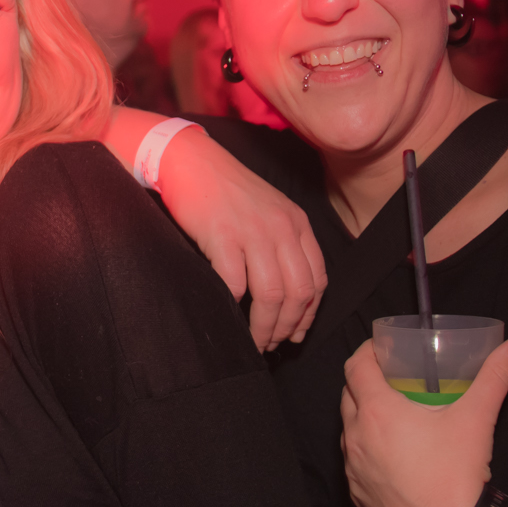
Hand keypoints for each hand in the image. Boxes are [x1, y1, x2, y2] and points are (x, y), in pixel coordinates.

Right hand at [150, 128, 325, 348]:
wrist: (190, 161)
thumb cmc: (224, 191)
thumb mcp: (268, 211)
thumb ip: (281, 243)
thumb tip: (284, 294)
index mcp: (297, 223)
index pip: (318, 279)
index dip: (309, 314)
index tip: (296, 333)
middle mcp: (282, 228)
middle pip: (299, 293)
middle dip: (287, 327)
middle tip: (272, 345)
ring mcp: (254, 232)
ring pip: (272, 295)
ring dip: (264, 327)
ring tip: (254, 341)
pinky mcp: (223, 236)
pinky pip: (236, 284)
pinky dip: (235, 308)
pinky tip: (229, 316)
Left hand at [340, 337, 507, 506]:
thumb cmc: (458, 472)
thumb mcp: (477, 417)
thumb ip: (496, 375)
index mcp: (377, 411)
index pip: (356, 367)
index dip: (366, 352)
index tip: (381, 348)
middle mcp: (356, 437)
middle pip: (348, 396)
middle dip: (365, 382)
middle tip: (391, 379)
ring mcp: (353, 469)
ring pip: (349, 431)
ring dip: (363, 417)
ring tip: (391, 415)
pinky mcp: (357, 495)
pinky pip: (354, 464)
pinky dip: (367, 451)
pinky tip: (391, 455)